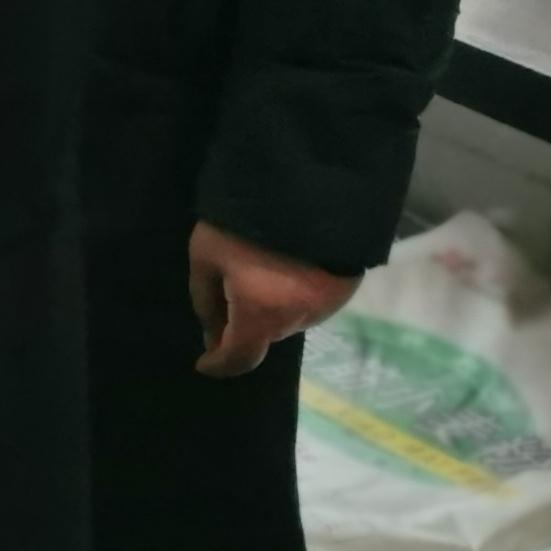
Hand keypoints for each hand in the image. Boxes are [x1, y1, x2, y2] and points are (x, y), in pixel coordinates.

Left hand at [188, 221, 360, 377]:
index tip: (204, 363)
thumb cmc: (243, 221)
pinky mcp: (347, 285)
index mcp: (262, 314)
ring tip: (255, 283)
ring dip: (270, 312)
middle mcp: (300, 318)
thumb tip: (212, 332)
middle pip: (265, 336)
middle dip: (243, 329)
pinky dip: (293, 297)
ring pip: (289, 320)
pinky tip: (283, 273)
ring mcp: (329, 304)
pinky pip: (311, 303)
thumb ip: (205, 299)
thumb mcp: (206, 256)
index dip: (219, 365)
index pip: (240, 358)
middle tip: (224, 307)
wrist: (309, 185)